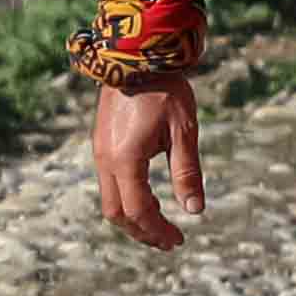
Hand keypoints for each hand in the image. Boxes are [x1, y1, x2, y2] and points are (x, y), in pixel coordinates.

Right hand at [90, 81, 207, 250]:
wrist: (135, 55)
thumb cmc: (165, 90)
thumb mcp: (183, 132)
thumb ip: (187, 172)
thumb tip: (195, 211)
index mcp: (125, 161)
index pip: (139, 211)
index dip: (158, 231)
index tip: (179, 240)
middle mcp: (106, 160)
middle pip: (117, 213)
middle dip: (142, 231)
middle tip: (169, 241)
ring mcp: (100, 152)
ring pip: (110, 200)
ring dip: (133, 217)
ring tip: (159, 224)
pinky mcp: (102, 143)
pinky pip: (109, 183)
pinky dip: (127, 199)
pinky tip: (148, 197)